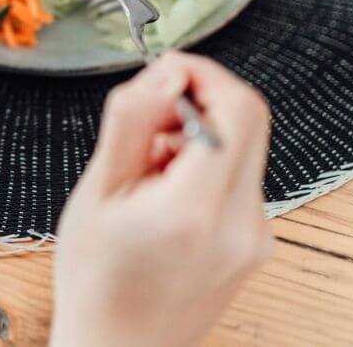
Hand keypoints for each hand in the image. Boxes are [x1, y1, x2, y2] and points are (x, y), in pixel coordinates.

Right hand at [51, 54, 271, 346]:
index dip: (202, 73)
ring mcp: (256, 238)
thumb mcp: (97, 190)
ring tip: (145, 167)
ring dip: (198, 133)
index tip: (164, 70)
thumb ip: (134, 121)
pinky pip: (240, 177)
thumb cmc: (96, 281)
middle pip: (248, 120)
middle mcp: (242, 223)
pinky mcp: (256, 244)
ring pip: (243, 146)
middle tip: (147, 117)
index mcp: (196, 208)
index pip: (236, 107)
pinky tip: (164, 191)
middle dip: (198, 100)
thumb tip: (168, 72)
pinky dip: (205, 164)